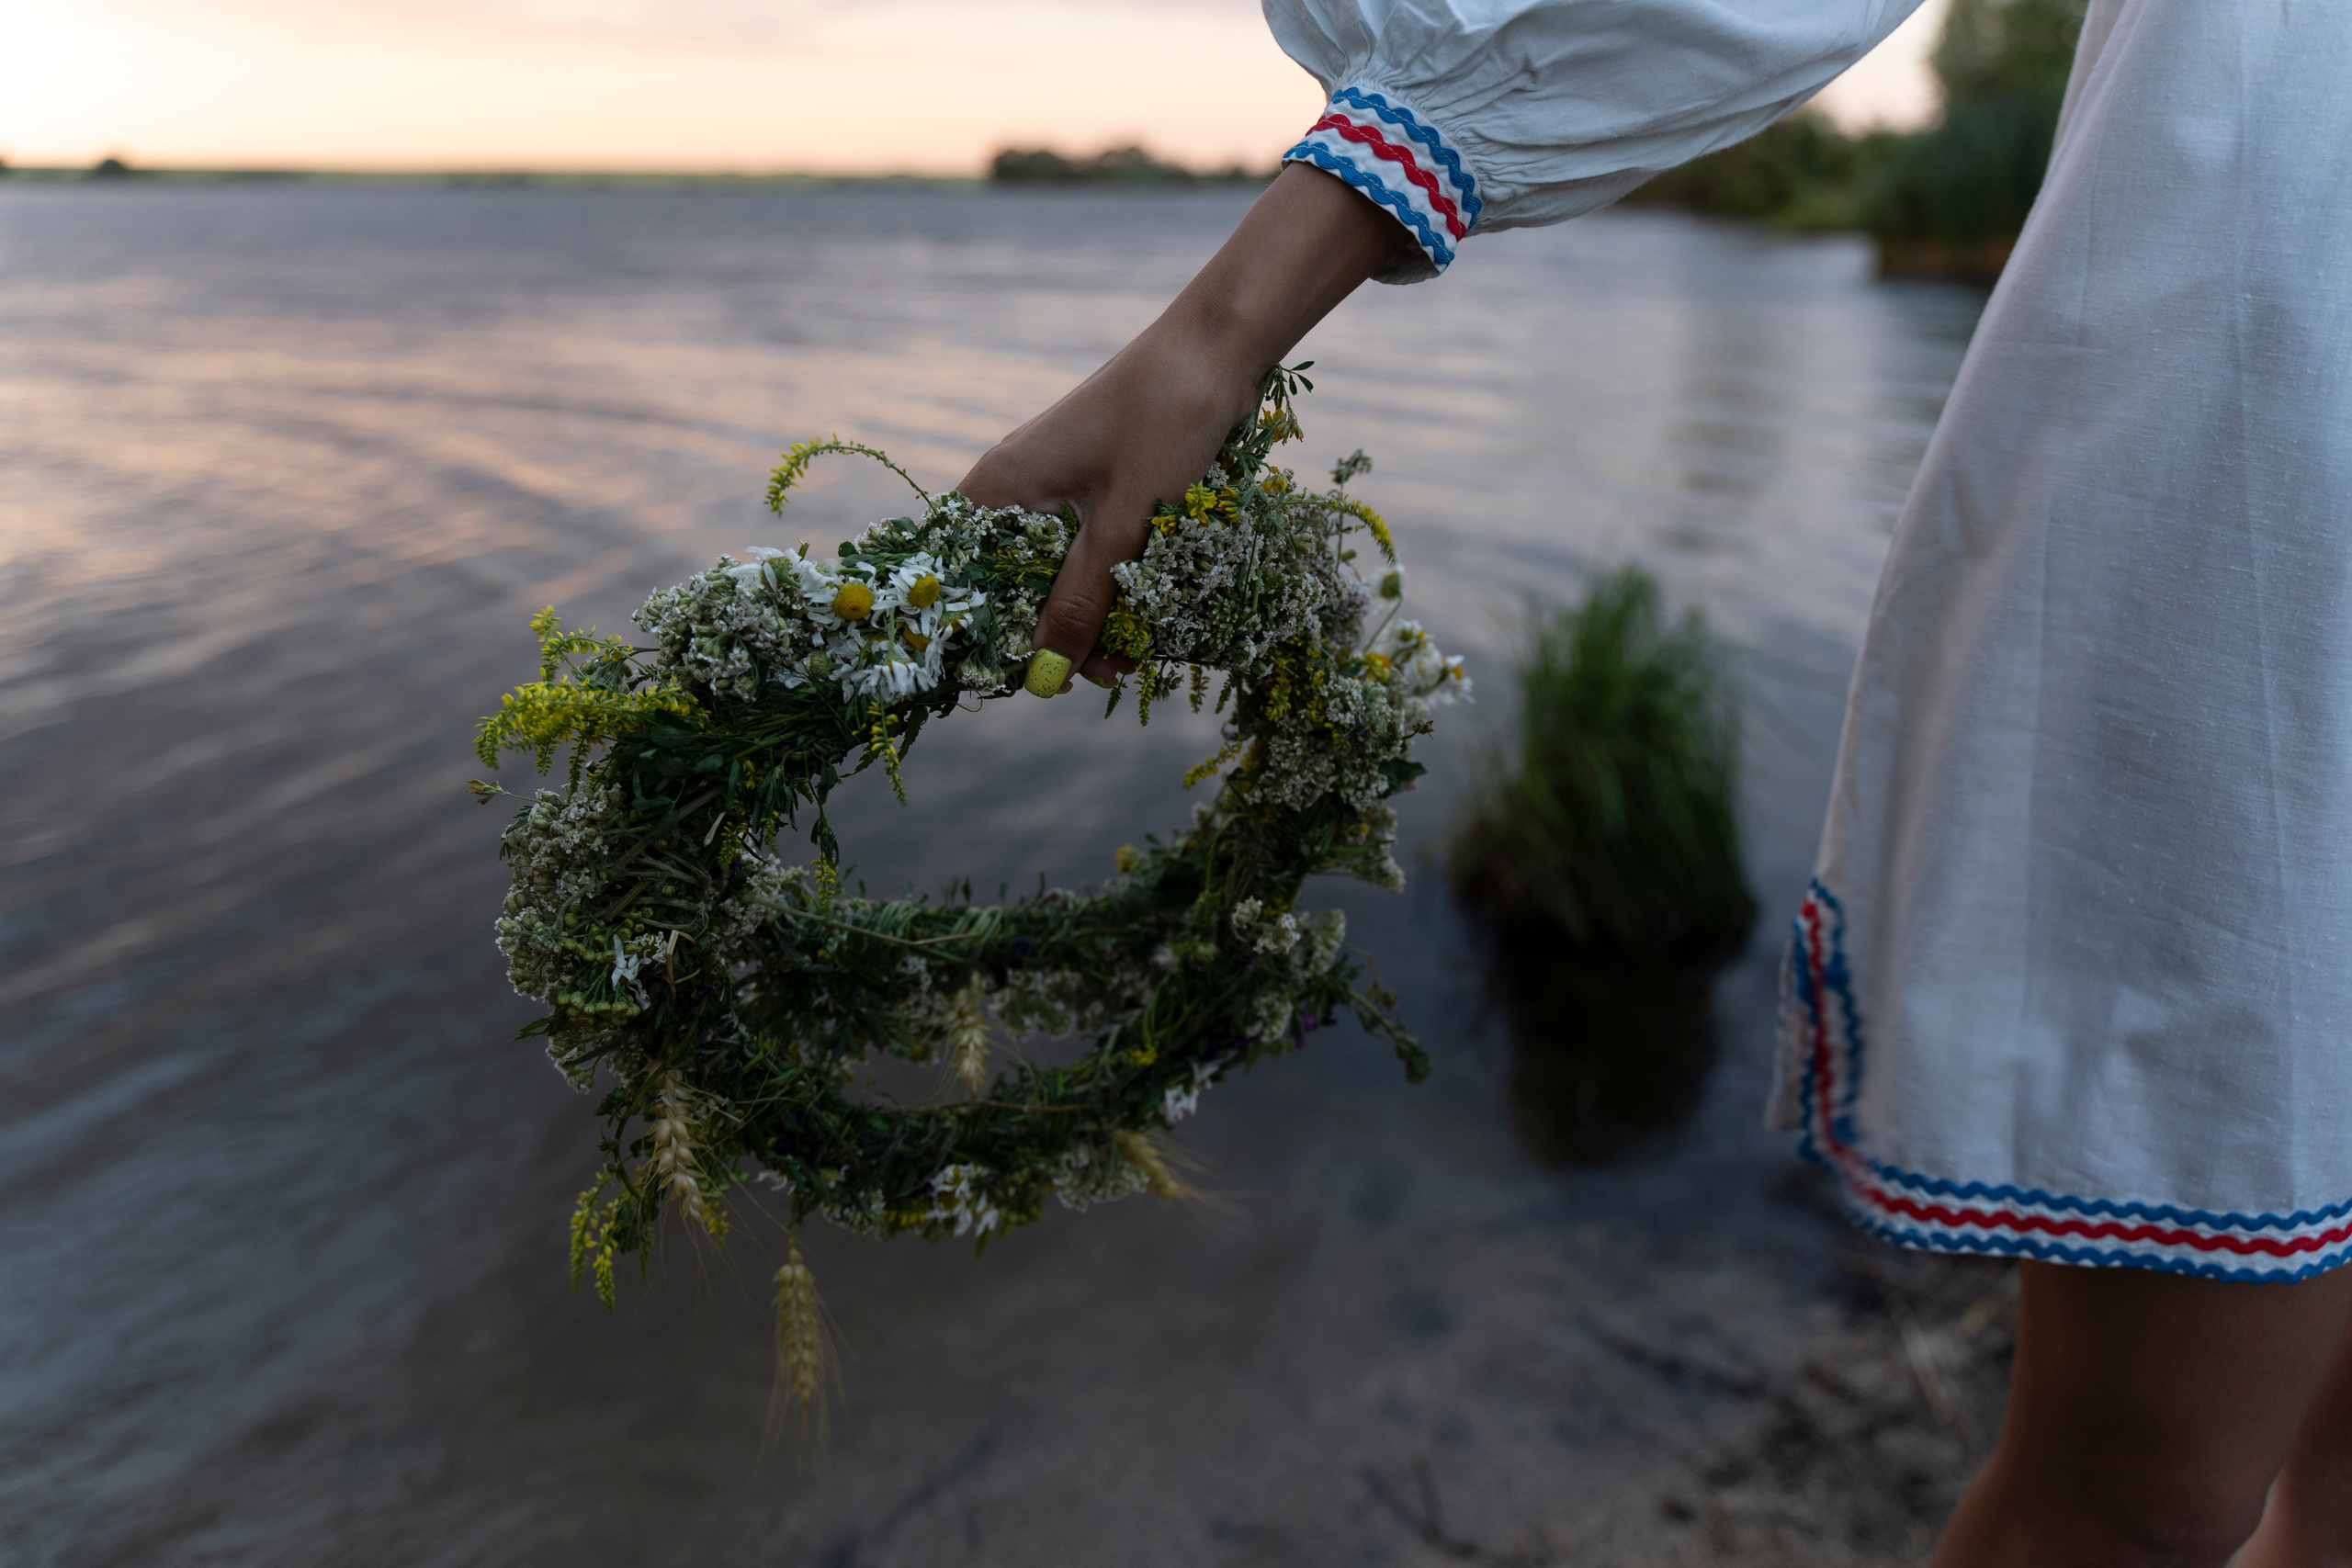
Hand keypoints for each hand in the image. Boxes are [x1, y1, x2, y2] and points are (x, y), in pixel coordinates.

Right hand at [957, 163, 1416, 692]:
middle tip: (1110, 672)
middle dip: (1058, 633)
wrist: (1222, 345)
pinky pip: (1094, 550)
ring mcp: (1059, 486)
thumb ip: (1083, 600)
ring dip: (1095, 613)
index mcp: (998, 490)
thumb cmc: (1164, 421)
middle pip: (1015, 583)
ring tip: (1139, 651)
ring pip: (1060, 571)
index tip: (1040, 679)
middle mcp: (1017, 489)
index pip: (966, 583)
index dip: (994, 636)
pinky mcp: (1100, 486)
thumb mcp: (1124, 524)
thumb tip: (1047, 677)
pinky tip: (1151, 612)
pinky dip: (1118, 582)